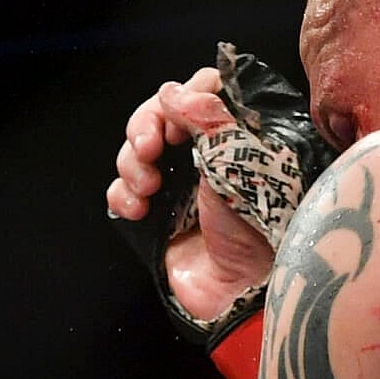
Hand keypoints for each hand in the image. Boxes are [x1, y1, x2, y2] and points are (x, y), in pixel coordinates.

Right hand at [108, 65, 276, 324]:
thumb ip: (210, 116)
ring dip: (132, 165)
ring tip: (148, 190)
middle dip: (145, 127)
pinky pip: (121, 191)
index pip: (200, 89)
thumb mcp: (241, 160)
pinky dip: (122, 197)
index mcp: (234, 133)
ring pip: (134, 151)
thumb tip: (174, 92)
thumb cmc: (258, 225)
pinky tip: (137, 211)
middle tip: (150, 149)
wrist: (244, 289)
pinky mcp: (155, 216)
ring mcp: (178, 186)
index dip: (180, 95)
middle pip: (157, 114)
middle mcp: (205, 154)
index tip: (176, 116)